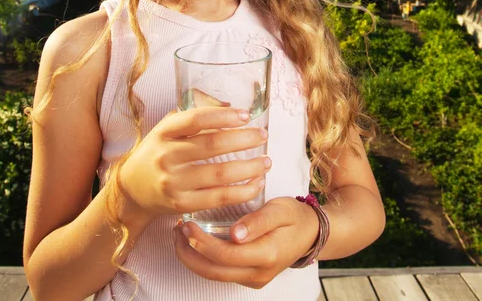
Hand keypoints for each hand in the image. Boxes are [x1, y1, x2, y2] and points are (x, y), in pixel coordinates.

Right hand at [118, 98, 269, 219]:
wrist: (132, 190)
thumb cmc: (157, 152)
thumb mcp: (166, 129)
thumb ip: (193, 118)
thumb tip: (230, 107)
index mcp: (163, 132)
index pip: (195, 119)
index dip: (223, 116)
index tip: (245, 115)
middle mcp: (167, 156)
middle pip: (212, 145)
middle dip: (244, 139)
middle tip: (263, 135)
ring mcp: (173, 182)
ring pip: (220, 174)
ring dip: (249, 167)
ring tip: (266, 161)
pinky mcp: (182, 204)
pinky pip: (219, 198)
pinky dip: (242, 191)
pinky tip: (256, 184)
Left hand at [173, 197, 319, 288]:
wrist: (311, 233)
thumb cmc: (294, 216)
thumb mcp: (280, 210)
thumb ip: (257, 222)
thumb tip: (235, 234)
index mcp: (266, 255)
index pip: (225, 255)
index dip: (202, 242)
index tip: (187, 224)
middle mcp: (258, 273)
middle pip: (213, 271)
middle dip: (189, 253)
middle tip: (176, 230)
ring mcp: (253, 278)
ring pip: (214, 275)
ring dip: (193, 258)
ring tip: (179, 235)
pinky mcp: (249, 276)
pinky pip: (220, 272)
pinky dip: (203, 259)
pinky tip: (194, 241)